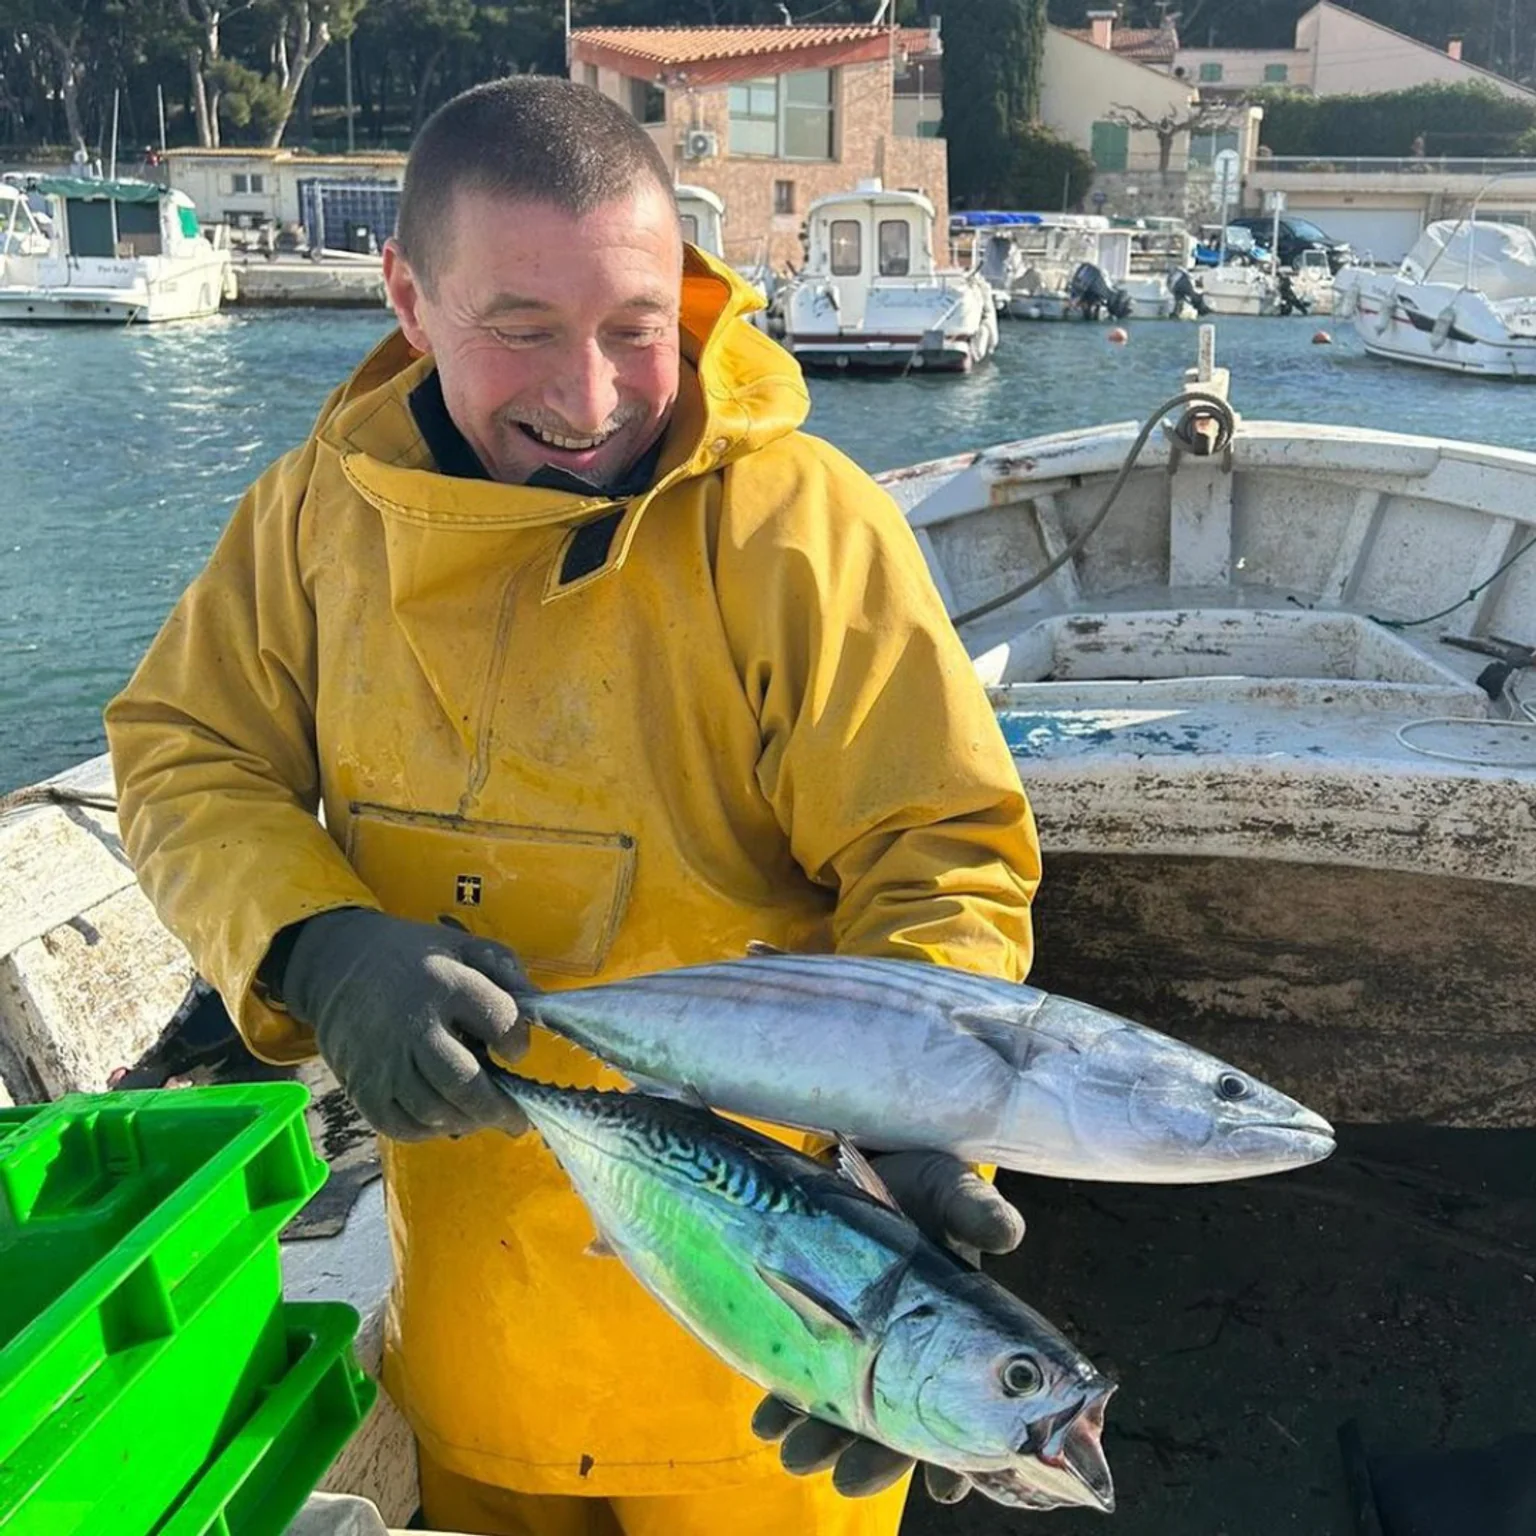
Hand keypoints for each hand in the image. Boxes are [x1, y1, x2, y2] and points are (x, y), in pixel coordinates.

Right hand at [279, 908, 531, 1141]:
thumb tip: (540, 1010)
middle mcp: (414, 1026)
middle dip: (500, 1108)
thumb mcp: (466, 948)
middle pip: (464, 1084)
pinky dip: (431, 1131)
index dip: (517, 1043)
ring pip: (435, 1112)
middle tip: (519, 1119)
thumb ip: (507, 973)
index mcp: (447, 985)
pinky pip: (401, 1127)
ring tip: (483, 1116)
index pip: (500, 1022)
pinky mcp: (362, 1086)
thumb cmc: (417, 959)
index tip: (516, 1051)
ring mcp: (385, 1061)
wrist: (339, 964)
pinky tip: (446, 1118)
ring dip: (468, 1121)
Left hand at [752, 1151, 1024, 1499]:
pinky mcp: (815, 1318)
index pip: (965, 1408)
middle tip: (847, 1480)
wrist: (868, 1152)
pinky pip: (800, 1373)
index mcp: (955, 1331)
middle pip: (897, 1422)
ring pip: (843, 1408)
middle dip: (873, 1458)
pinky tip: (766, 1422)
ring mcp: (859, 1337)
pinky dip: (783, 1402)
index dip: (961, 1455)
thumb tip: (1004, 1234)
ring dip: (820, 1439)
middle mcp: (908, 1347)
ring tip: (794, 1455)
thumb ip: (975, 1210)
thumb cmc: (923, 1180)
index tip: (947, 1487)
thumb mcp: (952, 1188)